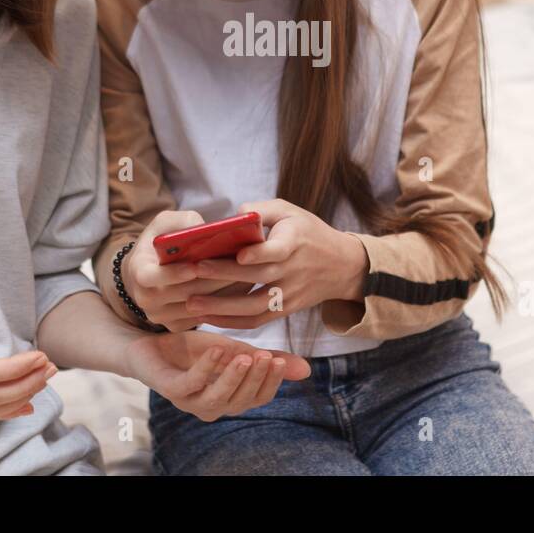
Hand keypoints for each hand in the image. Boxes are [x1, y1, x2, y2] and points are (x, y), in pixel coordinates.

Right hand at [120, 210, 249, 330]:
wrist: (151, 268)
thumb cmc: (161, 241)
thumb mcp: (167, 222)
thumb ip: (183, 222)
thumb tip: (204, 228)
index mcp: (137, 271)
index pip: (149, 278)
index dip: (172, 274)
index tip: (195, 267)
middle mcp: (144, 298)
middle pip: (178, 295)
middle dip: (208, 282)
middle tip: (236, 271)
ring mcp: (159, 315)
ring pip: (194, 309)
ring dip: (221, 294)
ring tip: (245, 277)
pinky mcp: (175, 325)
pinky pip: (200, 319)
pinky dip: (221, 305)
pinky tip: (239, 290)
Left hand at [123, 329, 310, 421]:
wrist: (152, 342)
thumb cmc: (195, 351)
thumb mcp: (237, 350)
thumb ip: (267, 361)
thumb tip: (307, 370)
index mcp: (230, 398)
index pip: (258, 399)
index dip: (271, 383)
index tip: (282, 361)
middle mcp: (211, 406)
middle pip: (240, 401)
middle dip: (256, 379)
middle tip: (268, 357)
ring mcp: (189, 400)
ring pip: (217, 399)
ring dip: (233, 379)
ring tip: (246, 356)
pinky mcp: (169, 389)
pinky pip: (190, 384)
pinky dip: (206, 368)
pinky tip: (218, 349)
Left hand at [183, 199, 368, 329]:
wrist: (341, 265)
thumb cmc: (308, 232)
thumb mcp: (291, 211)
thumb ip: (263, 210)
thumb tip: (235, 215)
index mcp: (295, 242)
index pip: (277, 250)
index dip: (259, 254)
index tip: (238, 255)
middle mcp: (292, 271)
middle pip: (257, 278)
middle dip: (224, 277)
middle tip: (194, 272)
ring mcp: (289, 293)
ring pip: (254, 306)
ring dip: (222, 307)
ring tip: (192, 303)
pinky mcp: (285, 309)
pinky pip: (257, 320)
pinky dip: (232, 322)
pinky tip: (208, 317)